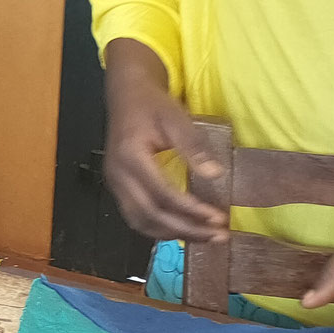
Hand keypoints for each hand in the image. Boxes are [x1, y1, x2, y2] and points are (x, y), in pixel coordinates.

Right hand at [102, 39, 227, 242]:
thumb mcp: (176, 119)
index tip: (219, 218)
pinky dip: (160, 228)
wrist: (126, 95)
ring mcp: (115, 183)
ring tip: (204, 237)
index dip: (191, 210)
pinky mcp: (119, 186)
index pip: (162, 194)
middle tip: (218, 236)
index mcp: (130, 157)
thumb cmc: (152, 105)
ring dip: (173, 234)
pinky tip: (183, 228)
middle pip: (150, 215)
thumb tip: (215, 174)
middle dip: (186, 229)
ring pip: (140, 221)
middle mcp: (118, 175)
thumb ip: (193, 146)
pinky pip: (136, 216)